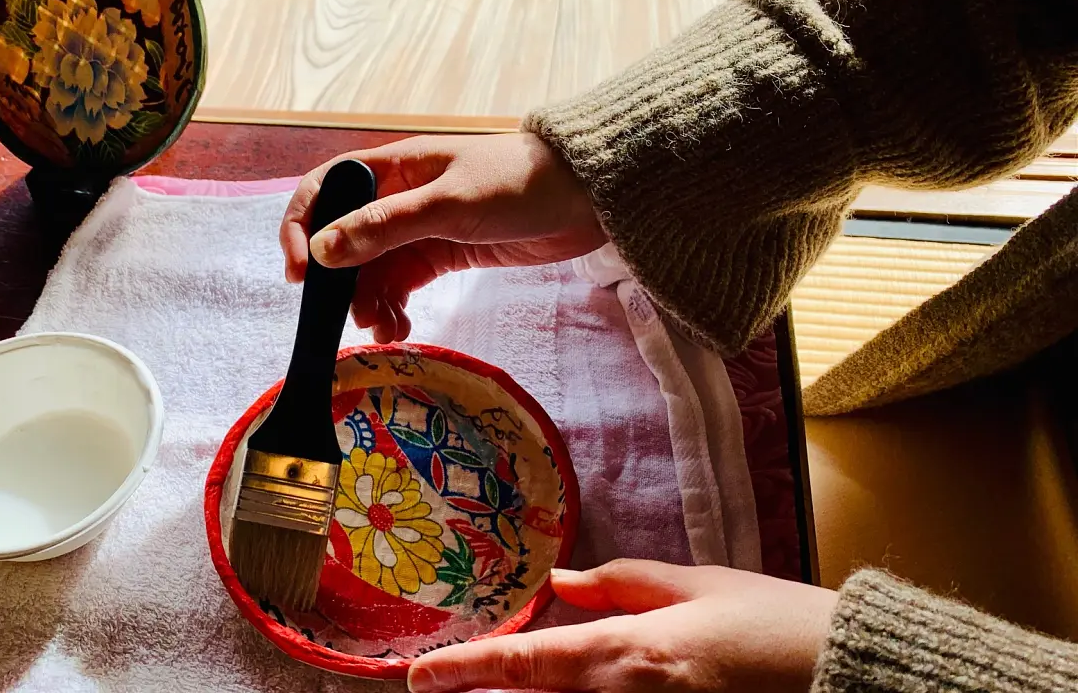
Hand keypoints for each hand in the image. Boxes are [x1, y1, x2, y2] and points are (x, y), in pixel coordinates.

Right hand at [280, 133, 603, 342]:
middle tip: (351, 317)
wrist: (586, 197)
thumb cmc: (518, 183)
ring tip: (384, 330)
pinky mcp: (443, 253)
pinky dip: (394, 307)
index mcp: (391, 167)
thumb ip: (386, 227)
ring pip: (372, 270)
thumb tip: (322, 251)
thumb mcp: (448, 204)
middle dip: (340, 282)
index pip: (323, 192)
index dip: (301, 230)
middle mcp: (397, 196)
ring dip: (368, 302)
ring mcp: (420, 227)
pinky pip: (402, 284)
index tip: (301, 275)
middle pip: (344, 241)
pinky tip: (400, 328)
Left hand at [407, 559, 838, 692]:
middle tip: (456, 684)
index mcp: (627, 653)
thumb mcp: (700, 587)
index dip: (463, 671)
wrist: (848, 679)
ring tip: (515, 685)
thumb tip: (560, 583)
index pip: (523, 665)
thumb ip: (622, 584)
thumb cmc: (779, 628)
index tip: (417, 677)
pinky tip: (582, 690)